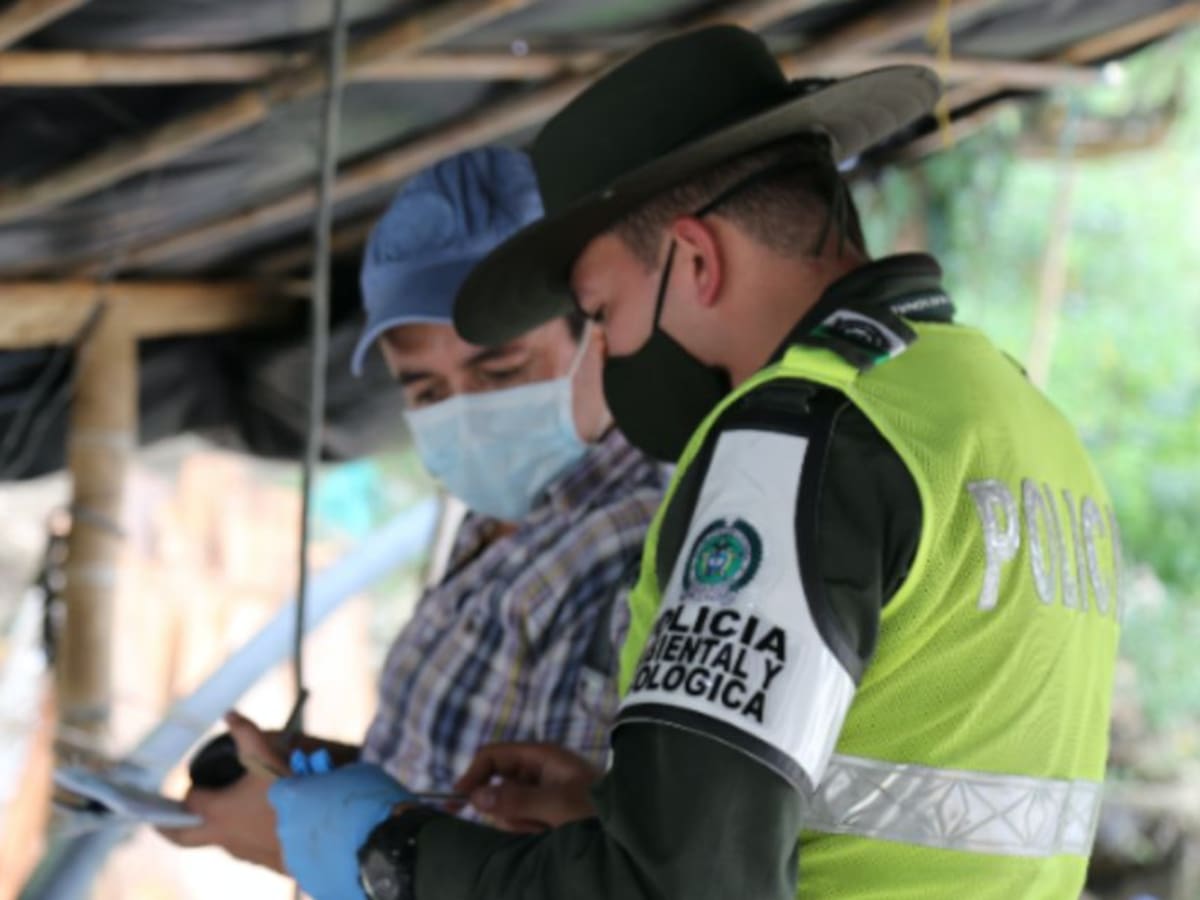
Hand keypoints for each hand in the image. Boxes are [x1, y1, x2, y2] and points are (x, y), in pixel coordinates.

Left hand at [159, 712, 291, 870]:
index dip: (189, 791)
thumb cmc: (291, 793)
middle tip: (160, 823)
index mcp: (218, 812)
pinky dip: (241, 837)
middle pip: (183, 836)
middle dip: (169, 829)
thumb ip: (248, 734)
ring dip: (214, 829)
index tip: (191, 786)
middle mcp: (223, 837)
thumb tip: (229, 714)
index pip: (189, 801)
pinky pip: (243, 848)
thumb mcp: (268, 758)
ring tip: (224, 813)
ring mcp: (242, 853)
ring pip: (217, 841)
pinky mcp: (263, 861)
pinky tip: (259, 825)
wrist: (323, 832)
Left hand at [269, 761, 414, 899]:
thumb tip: (332, 786)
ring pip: (304, 850)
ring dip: (321, 844)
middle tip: (341, 815)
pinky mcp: (313, 888)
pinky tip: (357, 862)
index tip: (319, 788)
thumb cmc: (376, 802)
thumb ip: (335, 779)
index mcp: (292, 797)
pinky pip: (319, 872)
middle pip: (292, 821)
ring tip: (354, 842)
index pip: (281, 790)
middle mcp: (286, 830)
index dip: (301, 789)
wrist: (394, 851)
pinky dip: (333, 867)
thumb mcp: (358, 773)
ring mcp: (297, 863)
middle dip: (311, 817)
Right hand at [454, 742, 601, 832]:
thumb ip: (516, 800)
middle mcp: (536, 770)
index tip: (457, 802)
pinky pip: (520, 821)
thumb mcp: (557, 805)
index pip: (493, 756)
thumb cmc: (596, 808)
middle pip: (496, 786)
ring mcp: (539, 791)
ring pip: (506, 808)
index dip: (472, 775)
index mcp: (539, 756)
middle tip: (532, 822)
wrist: (626, 829)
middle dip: (508, 809)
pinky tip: (549, 833)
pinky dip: (529, 830)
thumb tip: (475, 797)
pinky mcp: (542, 811)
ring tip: (547, 829)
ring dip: (521, 824)